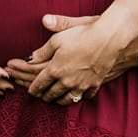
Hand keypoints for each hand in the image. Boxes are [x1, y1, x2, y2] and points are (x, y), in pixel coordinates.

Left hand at [5, 13, 137, 103]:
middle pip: (51, 94)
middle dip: (44, 96)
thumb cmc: (81, 35)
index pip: (39, 84)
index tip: (30, 90)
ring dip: (58, 101)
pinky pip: (84, 98)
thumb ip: (42, 50)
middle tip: (41, 96)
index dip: (32, 88)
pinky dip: (78, 98)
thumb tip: (30, 57)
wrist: (108, 39)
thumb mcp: (57, 39)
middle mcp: (66, 81)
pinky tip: (76, 96)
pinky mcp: (94, 85)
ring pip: (66, 100)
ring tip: (55, 100)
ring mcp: (81, 86)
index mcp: (54, 70)